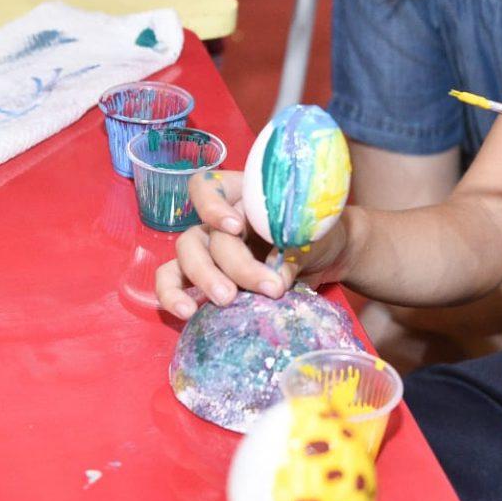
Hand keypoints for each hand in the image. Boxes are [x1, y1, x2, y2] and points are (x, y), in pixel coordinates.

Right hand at [154, 169, 349, 319]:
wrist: (327, 256)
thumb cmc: (318, 234)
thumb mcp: (311, 236)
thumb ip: (292, 253)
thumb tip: (275, 281)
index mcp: (243, 196)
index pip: (208, 187)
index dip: (212, 206)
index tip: (235, 227)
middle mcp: (220, 219)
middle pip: (205, 234)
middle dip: (230, 263)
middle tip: (260, 286)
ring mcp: (209, 247)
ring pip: (185, 255)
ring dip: (203, 278)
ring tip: (226, 301)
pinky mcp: (203, 275)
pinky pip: (173, 280)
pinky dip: (174, 296)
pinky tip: (188, 313)